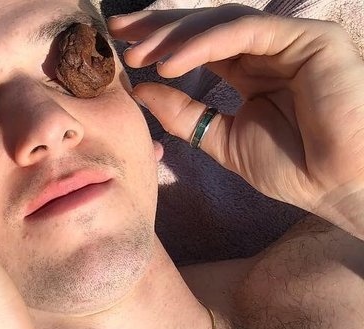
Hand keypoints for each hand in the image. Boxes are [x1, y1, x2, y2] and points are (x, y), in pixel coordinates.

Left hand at [108, 4, 363, 225]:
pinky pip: (246, 32)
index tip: (121, 49)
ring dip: (176, 35)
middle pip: (205, 27)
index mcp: (249, 70)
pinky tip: (170, 62)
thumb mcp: (220, 140)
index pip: (197, 47)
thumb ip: (183, 114)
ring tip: (138, 54)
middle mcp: (267, 49)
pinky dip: (204, 44)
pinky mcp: (308, 38)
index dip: (160, 44)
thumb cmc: (289, 167)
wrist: (333, 183)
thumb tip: (141, 90)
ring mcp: (289, 40)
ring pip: (223, 23)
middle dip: (160, 27)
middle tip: (117, 31)